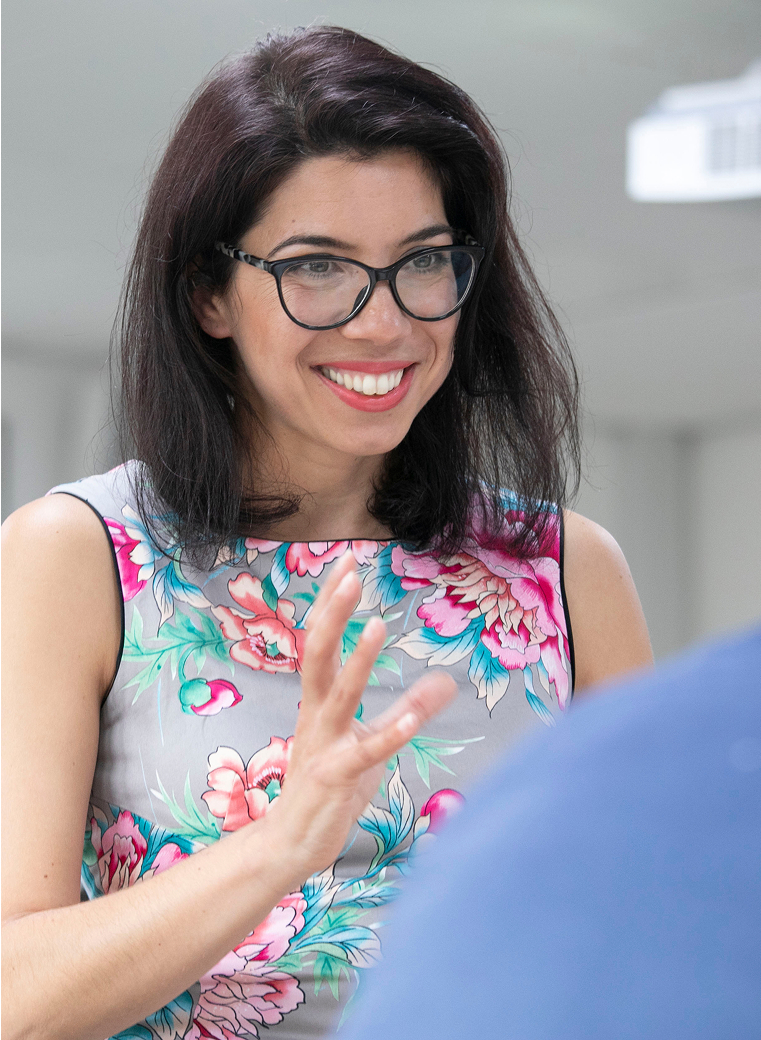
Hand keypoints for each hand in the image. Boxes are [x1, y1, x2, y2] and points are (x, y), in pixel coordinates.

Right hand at [263, 552, 456, 880]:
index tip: (345, 561)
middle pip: (316, 654)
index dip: (331, 602)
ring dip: (357, 661)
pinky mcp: (334, 777)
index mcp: (319, 702)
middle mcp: (315, 716)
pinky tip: (410, 719)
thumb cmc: (331, 785)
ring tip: (378, 625)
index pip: (321, 640)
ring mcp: (322, 745)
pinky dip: (387, 733)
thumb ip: (407, 708)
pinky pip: (363, 752)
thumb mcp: (372, 742)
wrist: (293, 843)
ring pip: (336, 695)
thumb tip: (445, 681)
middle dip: (332, 613)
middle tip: (348, 573)